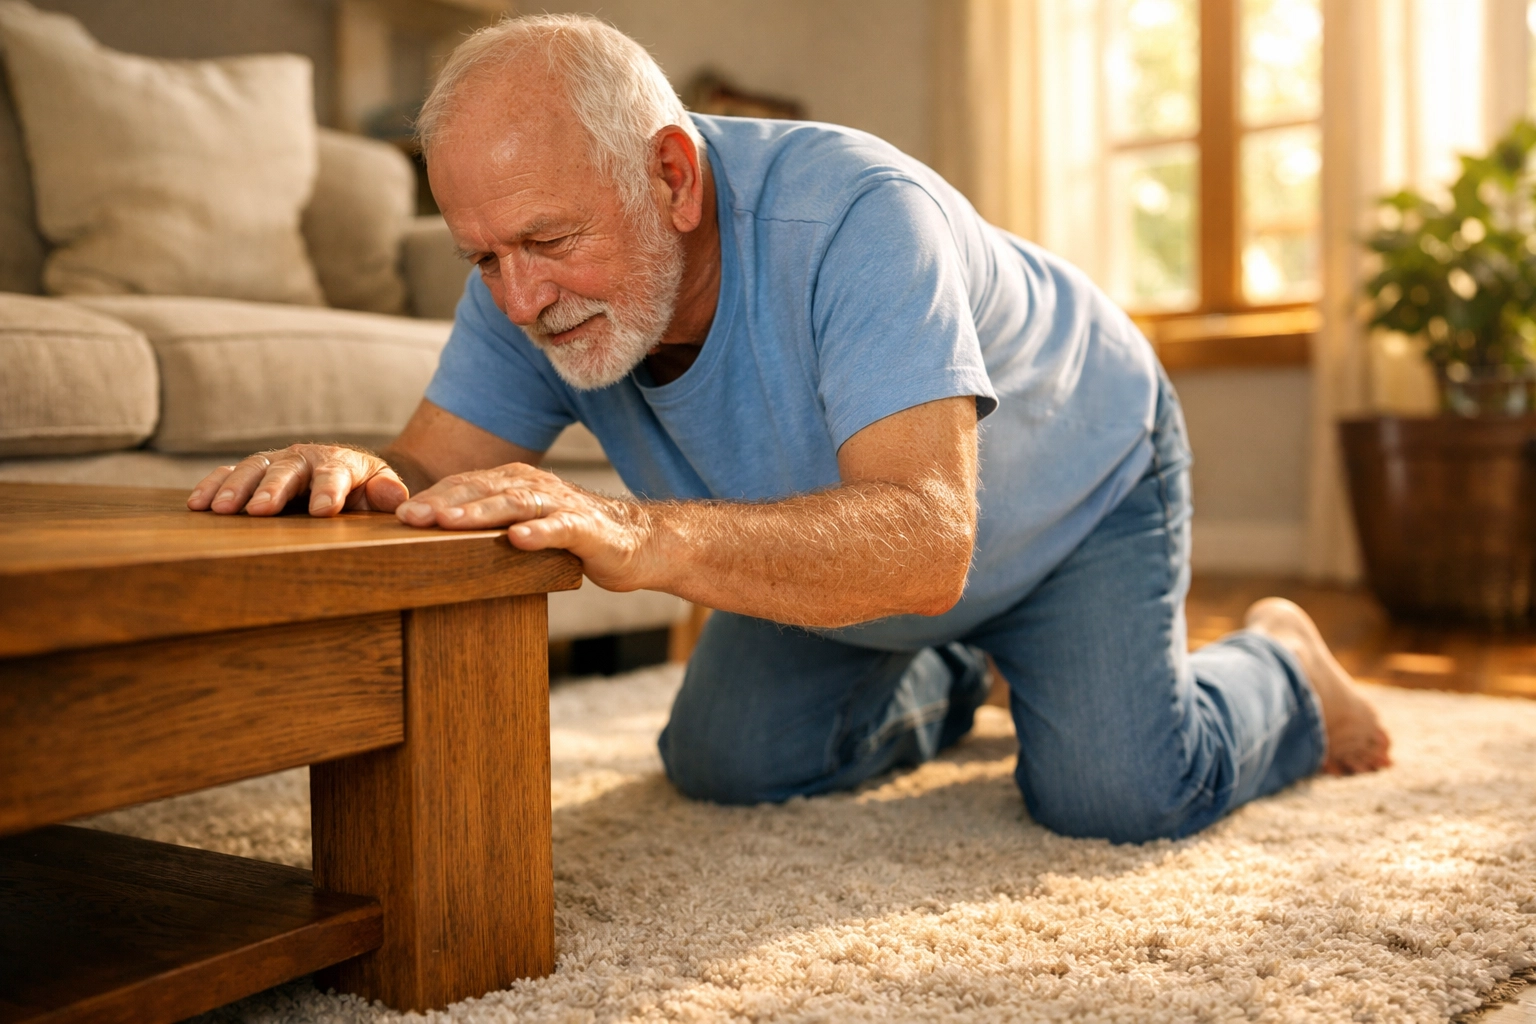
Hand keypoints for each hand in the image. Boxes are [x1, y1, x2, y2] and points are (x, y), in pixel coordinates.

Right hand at [187, 444, 408, 516]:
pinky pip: (229, 474)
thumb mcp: (383, 489)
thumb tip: (393, 494)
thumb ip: (388, 492)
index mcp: (341, 462)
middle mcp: (304, 457)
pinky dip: (212, 486)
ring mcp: (276, 463)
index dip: (329, 490)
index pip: (335, 473)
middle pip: (287, 469)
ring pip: (253, 468)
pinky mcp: (254, 473)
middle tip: (259, 510)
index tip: (324, 510)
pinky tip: (198, 504)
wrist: (351, 476)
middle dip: (273, 488)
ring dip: (235, 487)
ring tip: (219, 509)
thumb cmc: (367, 488)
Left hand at [395, 462, 656, 590]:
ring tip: (450, 522)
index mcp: (516, 483)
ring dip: (481, 512)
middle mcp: (536, 486)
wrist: (638, 542)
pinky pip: (560, 528)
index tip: (398, 514)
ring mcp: (561, 505)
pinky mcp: (586, 529)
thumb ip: (490, 523)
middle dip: (444, 502)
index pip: (467, 484)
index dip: (433, 497)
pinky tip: (518, 539)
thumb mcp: (526, 524)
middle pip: (484, 489)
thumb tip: (435, 534)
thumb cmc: (574, 536)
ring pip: (516, 504)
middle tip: (409, 517)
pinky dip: (539, 532)